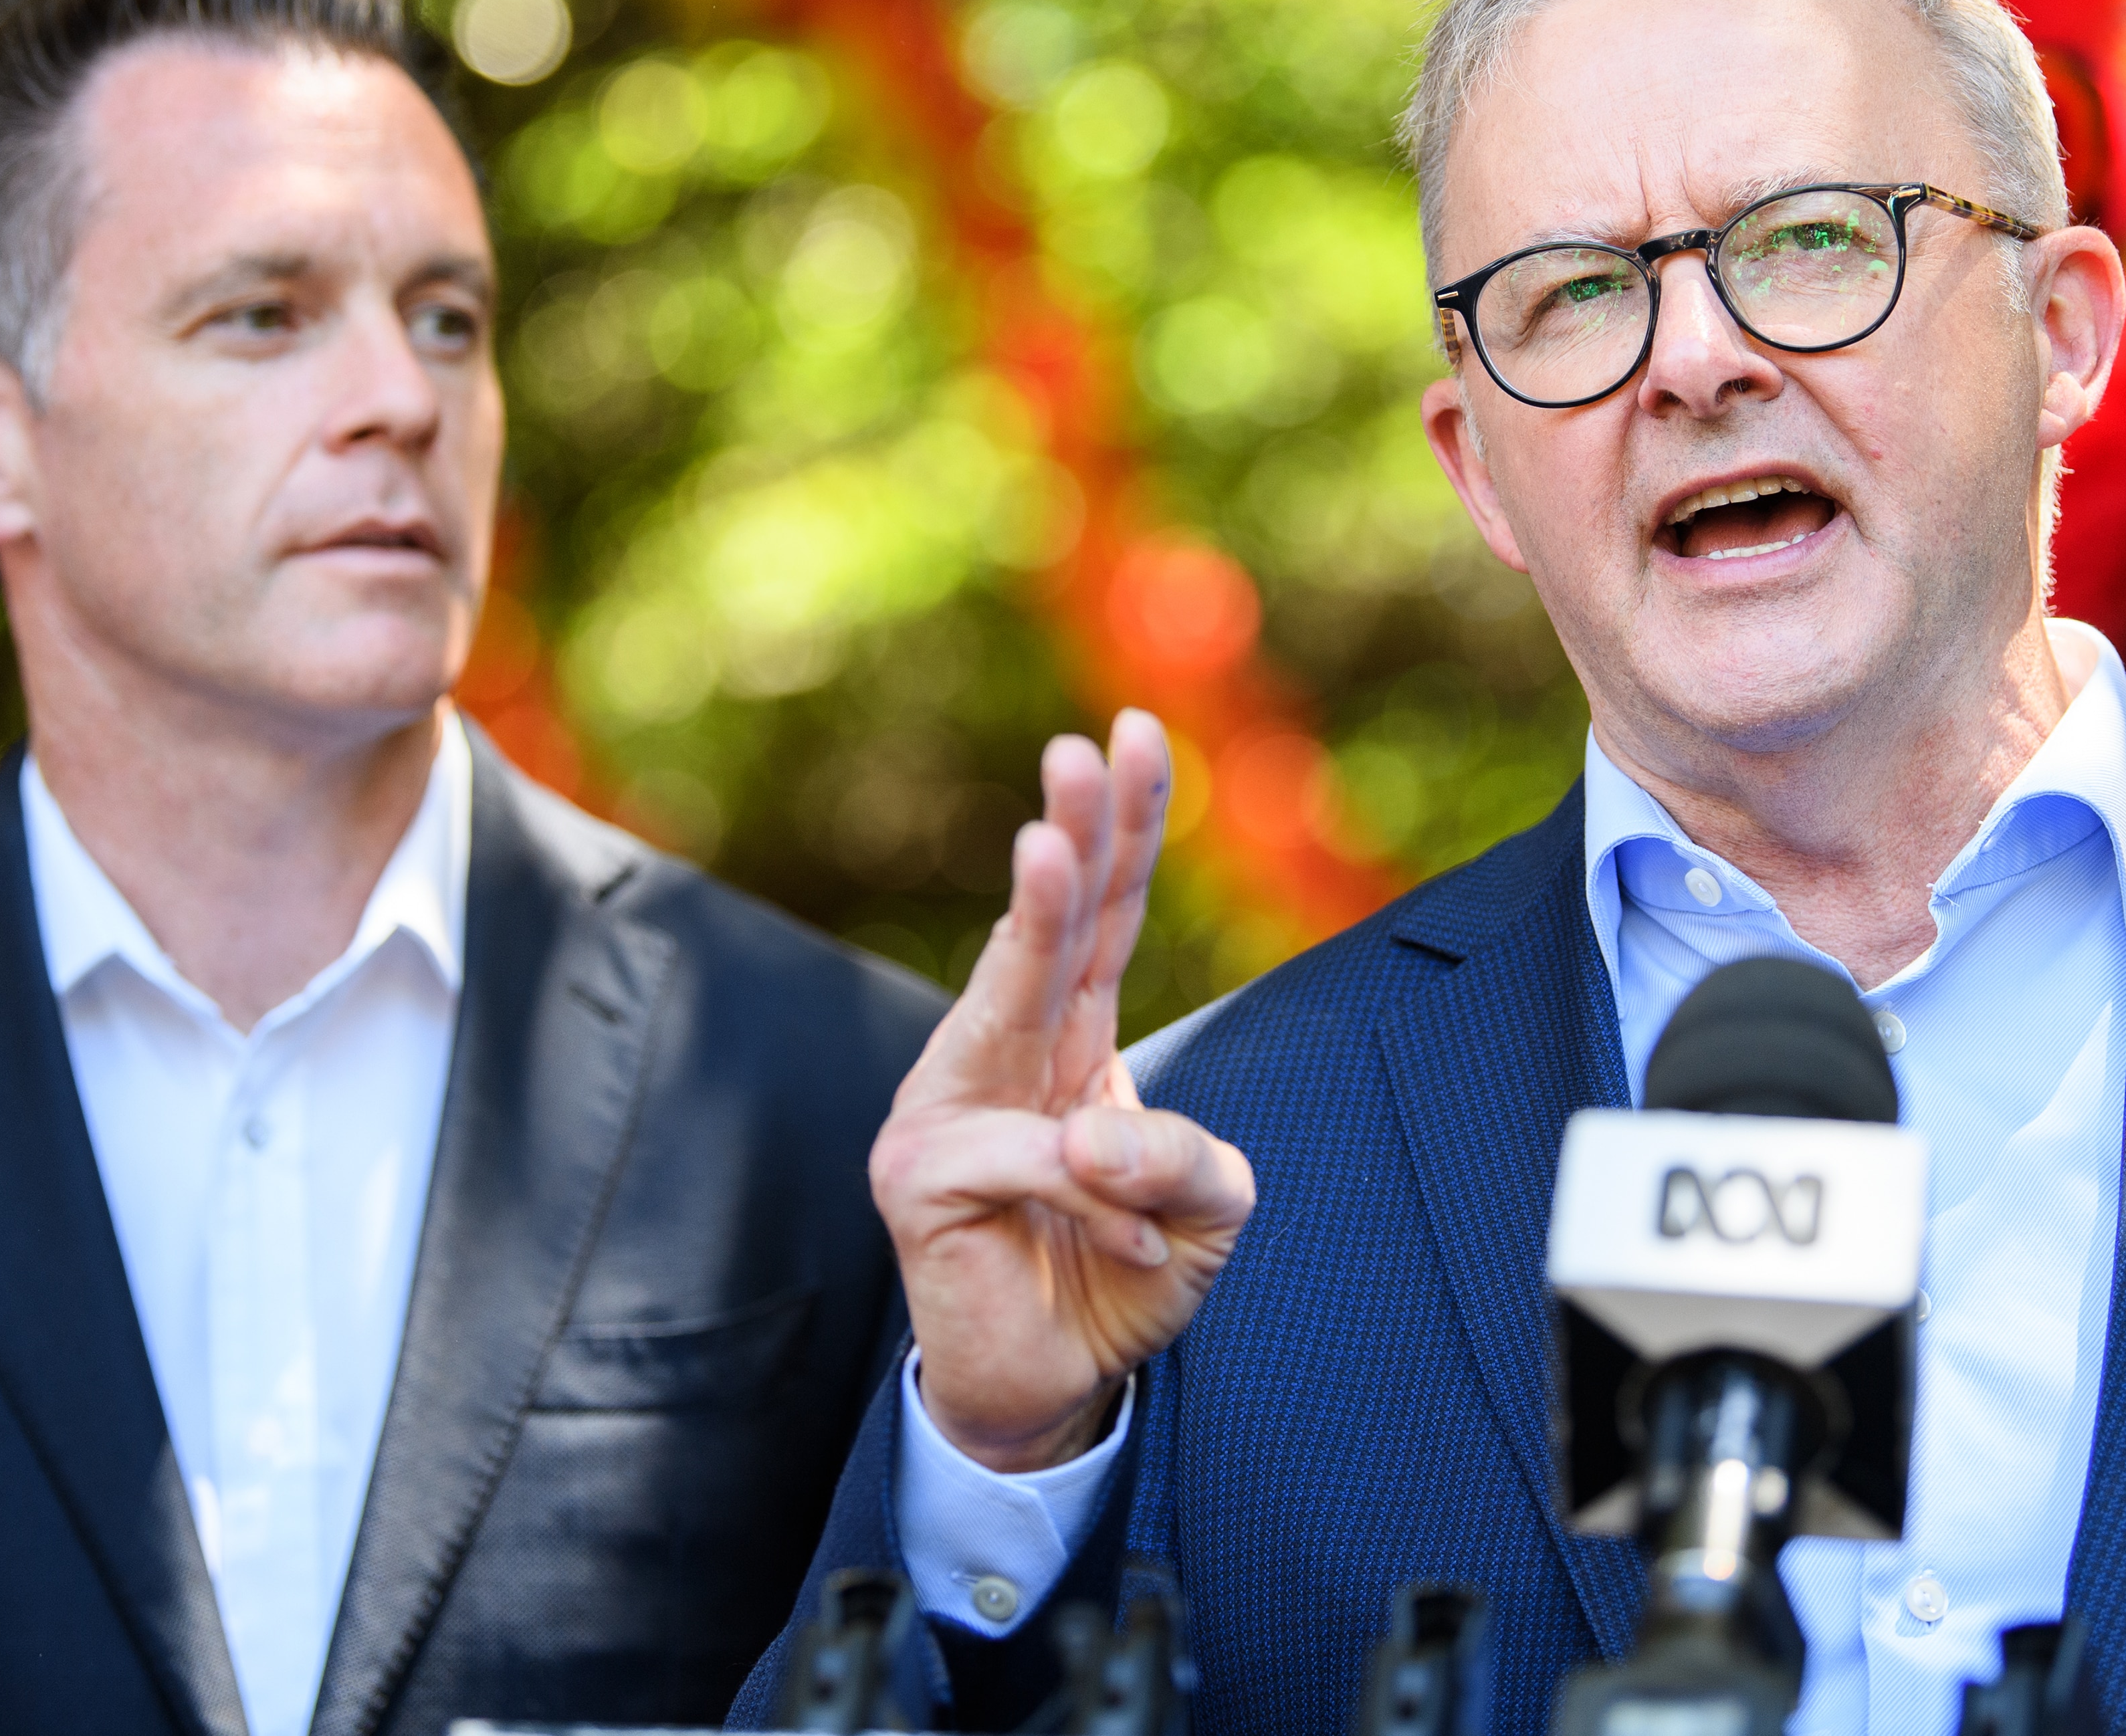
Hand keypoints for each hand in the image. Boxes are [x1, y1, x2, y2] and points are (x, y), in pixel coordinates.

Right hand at [869, 708, 1255, 1472]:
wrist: (1044, 1393)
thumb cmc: (1120, 1282)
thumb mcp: (1205, 1213)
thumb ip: (1188, 1160)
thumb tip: (1094, 1133)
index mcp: (1069, 1038)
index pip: (1104, 914)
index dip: (1124, 826)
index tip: (1138, 732)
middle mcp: (1002, 1052)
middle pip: (1046, 923)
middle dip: (1070, 826)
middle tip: (1080, 747)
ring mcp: (948, 1104)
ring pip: (1013, 1000)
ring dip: (1037, 917)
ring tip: (1050, 848)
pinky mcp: (919, 1174)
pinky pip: (1039, 1159)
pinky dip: (1105, 1207)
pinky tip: (1138, 1254)